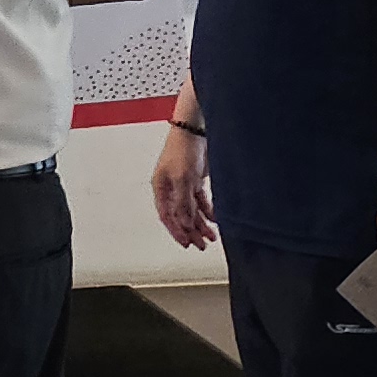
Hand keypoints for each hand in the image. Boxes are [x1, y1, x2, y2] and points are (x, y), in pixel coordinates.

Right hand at [150, 124, 212, 249]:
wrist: (195, 131)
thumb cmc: (182, 149)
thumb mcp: (182, 180)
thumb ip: (183, 203)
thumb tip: (184, 223)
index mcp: (161, 189)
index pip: (167, 216)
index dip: (176, 231)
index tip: (186, 244)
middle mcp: (171, 189)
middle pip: (180, 216)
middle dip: (191, 232)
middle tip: (201, 245)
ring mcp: (184, 185)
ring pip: (192, 210)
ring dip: (201, 224)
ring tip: (211, 236)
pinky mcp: (195, 181)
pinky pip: (201, 201)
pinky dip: (208, 211)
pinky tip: (215, 219)